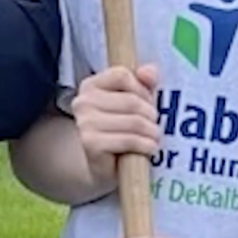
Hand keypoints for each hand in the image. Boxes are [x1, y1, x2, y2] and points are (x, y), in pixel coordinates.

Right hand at [71, 64, 160, 186]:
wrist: (105, 165)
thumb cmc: (122, 129)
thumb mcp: (134, 101)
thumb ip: (143, 82)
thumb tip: (149, 71)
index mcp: (91, 85)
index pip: (121, 75)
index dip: (141, 89)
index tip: (147, 102)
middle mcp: (82, 101)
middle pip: (131, 100)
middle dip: (151, 115)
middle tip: (154, 125)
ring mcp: (84, 122)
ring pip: (134, 121)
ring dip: (152, 132)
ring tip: (154, 138)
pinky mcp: (90, 143)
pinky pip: (129, 139)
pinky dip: (145, 145)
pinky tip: (149, 149)